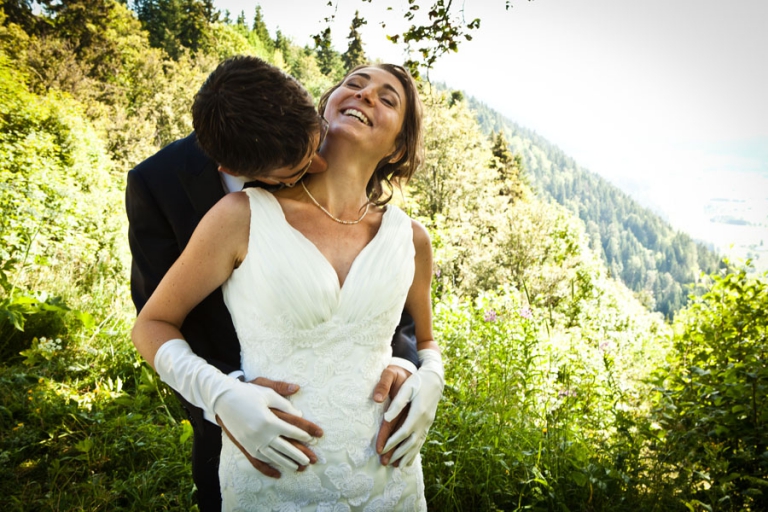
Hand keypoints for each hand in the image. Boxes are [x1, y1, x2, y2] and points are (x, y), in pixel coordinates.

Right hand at [221, 377, 322, 477]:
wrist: (223, 399)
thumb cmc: (247, 392)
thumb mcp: (267, 391)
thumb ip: (285, 402)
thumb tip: (300, 412)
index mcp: (269, 420)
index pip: (291, 430)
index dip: (304, 434)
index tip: (314, 438)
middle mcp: (261, 434)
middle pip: (285, 447)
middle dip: (300, 454)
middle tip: (311, 460)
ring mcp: (252, 442)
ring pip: (273, 456)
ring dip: (287, 462)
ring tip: (298, 467)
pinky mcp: (245, 446)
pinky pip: (258, 460)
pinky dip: (268, 467)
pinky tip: (277, 472)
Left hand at [379, 350, 443, 466]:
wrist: (435, 379)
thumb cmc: (418, 381)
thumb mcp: (407, 388)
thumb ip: (397, 403)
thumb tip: (387, 418)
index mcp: (418, 412)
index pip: (403, 432)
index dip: (392, 442)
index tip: (381, 449)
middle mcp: (424, 420)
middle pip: (411, 442)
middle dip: (398, 453)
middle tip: (386, 463)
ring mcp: (428, 423)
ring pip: (418, 444)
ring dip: (407, 456)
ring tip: (398, 467)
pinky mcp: (428, 423)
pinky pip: (422, 441)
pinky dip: (415, 451)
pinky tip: (410, 459)